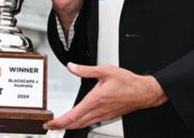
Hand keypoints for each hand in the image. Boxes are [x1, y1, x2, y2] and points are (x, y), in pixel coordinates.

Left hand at [43, 63, 166, 130]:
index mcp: (95, 100)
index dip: (60, 122)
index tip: (51, 123)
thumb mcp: (105, 70)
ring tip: (60, 124)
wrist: (143, 92)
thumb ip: (86, 70)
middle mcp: (98, 111)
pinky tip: (78, 121)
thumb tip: (72, 67)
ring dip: (70, 126)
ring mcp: (103, 115)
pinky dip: (81, 124)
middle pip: (76, 123)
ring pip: (83, 124)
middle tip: (50, 126)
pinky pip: (91, 122)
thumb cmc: (128, 82)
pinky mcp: (108, 116)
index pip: (73, 115)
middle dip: (61, 126)